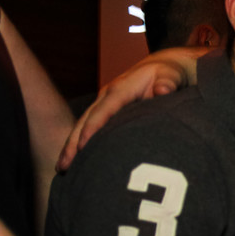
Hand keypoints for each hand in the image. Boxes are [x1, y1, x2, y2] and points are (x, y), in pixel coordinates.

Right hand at [57, 56, 188, 170]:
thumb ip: (168, 82)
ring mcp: (105, 104)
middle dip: (73, 143)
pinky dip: (82, 143)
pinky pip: (91, 128)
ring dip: (72, 146)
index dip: (93, 128)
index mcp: (121, 89)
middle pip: (86, 120)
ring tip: (62, 169)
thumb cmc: (168, 73)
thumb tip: (162, 90)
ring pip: (84, 126)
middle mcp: (107, 96)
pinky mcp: (107, 112)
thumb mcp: (171, 75)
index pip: (104, 110)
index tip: (82, 146)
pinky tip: (77, 162)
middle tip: (63, 166)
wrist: (163, 67)